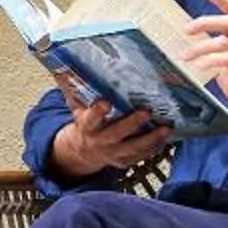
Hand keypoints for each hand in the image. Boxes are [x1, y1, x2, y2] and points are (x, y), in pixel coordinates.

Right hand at [50, 86, 167, 178]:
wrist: (83, 150)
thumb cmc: (83, 121)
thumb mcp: (75, 106)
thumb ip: (71, 87)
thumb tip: (61, 66)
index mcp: (86, 127)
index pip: (90, 119)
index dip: (97, 112)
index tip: (105, 102)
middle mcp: (100, 141)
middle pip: (116, 134)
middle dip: (131, 124)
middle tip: (146, 111)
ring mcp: (113, 153)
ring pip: (133, 148)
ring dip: (150, 139)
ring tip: (166, 127)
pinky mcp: (125, 160)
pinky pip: (141, 156)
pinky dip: (154, 147)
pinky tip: (166, 137)